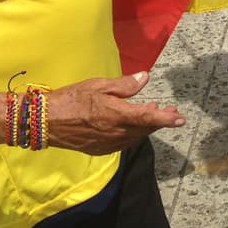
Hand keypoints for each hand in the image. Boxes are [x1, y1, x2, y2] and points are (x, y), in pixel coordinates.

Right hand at [45, 70, 185, 154]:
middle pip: (145, 129)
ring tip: (150, 112)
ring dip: (145, 126)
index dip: (167, 119)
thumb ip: (124, 85)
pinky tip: (131, 123)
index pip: (148, 118)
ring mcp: (108, 144)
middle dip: (159, 120)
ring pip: (136, 136)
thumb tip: (145, 78)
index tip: (181, 120)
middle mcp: (116, 133)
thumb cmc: (72, 99)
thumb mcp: (98, 86)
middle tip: (169, 110)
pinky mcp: (101, 150)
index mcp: (117, 115)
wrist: (46, 122)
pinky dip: (132, 133)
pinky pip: (123, 142)